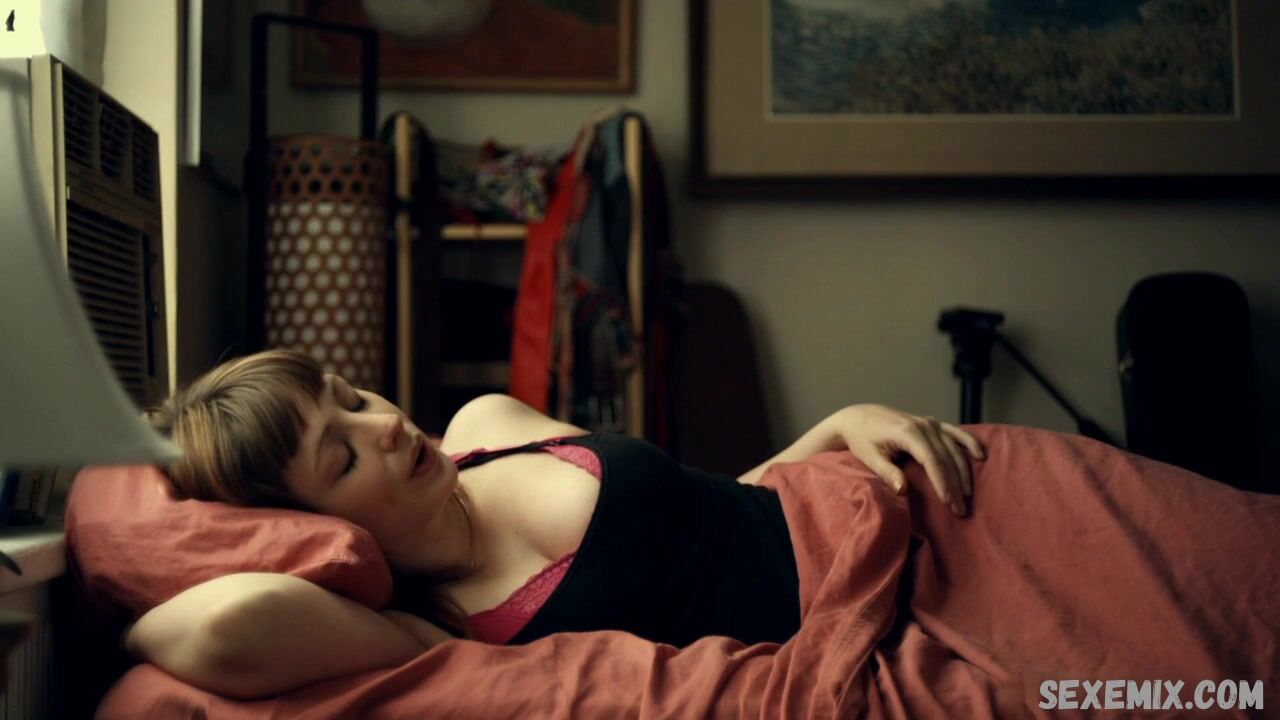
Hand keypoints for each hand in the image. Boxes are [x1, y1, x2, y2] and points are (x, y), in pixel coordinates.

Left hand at [834, 404, 984, 515]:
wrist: (859, 417)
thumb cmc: (862, 439)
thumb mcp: (869, 457)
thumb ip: (886, 472)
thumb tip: (902, 490)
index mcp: (908, 433)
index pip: (932, 460)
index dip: (942, 482)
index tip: (949, 502)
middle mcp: (923, 425)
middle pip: (946, 458)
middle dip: (955, 484)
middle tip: (960, 509)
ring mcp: (930, 423)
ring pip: (955, 449)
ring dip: (964, 472)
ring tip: (968, 496)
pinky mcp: (932, 423)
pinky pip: (956, 433)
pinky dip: (969, 443)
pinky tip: (981, 456)